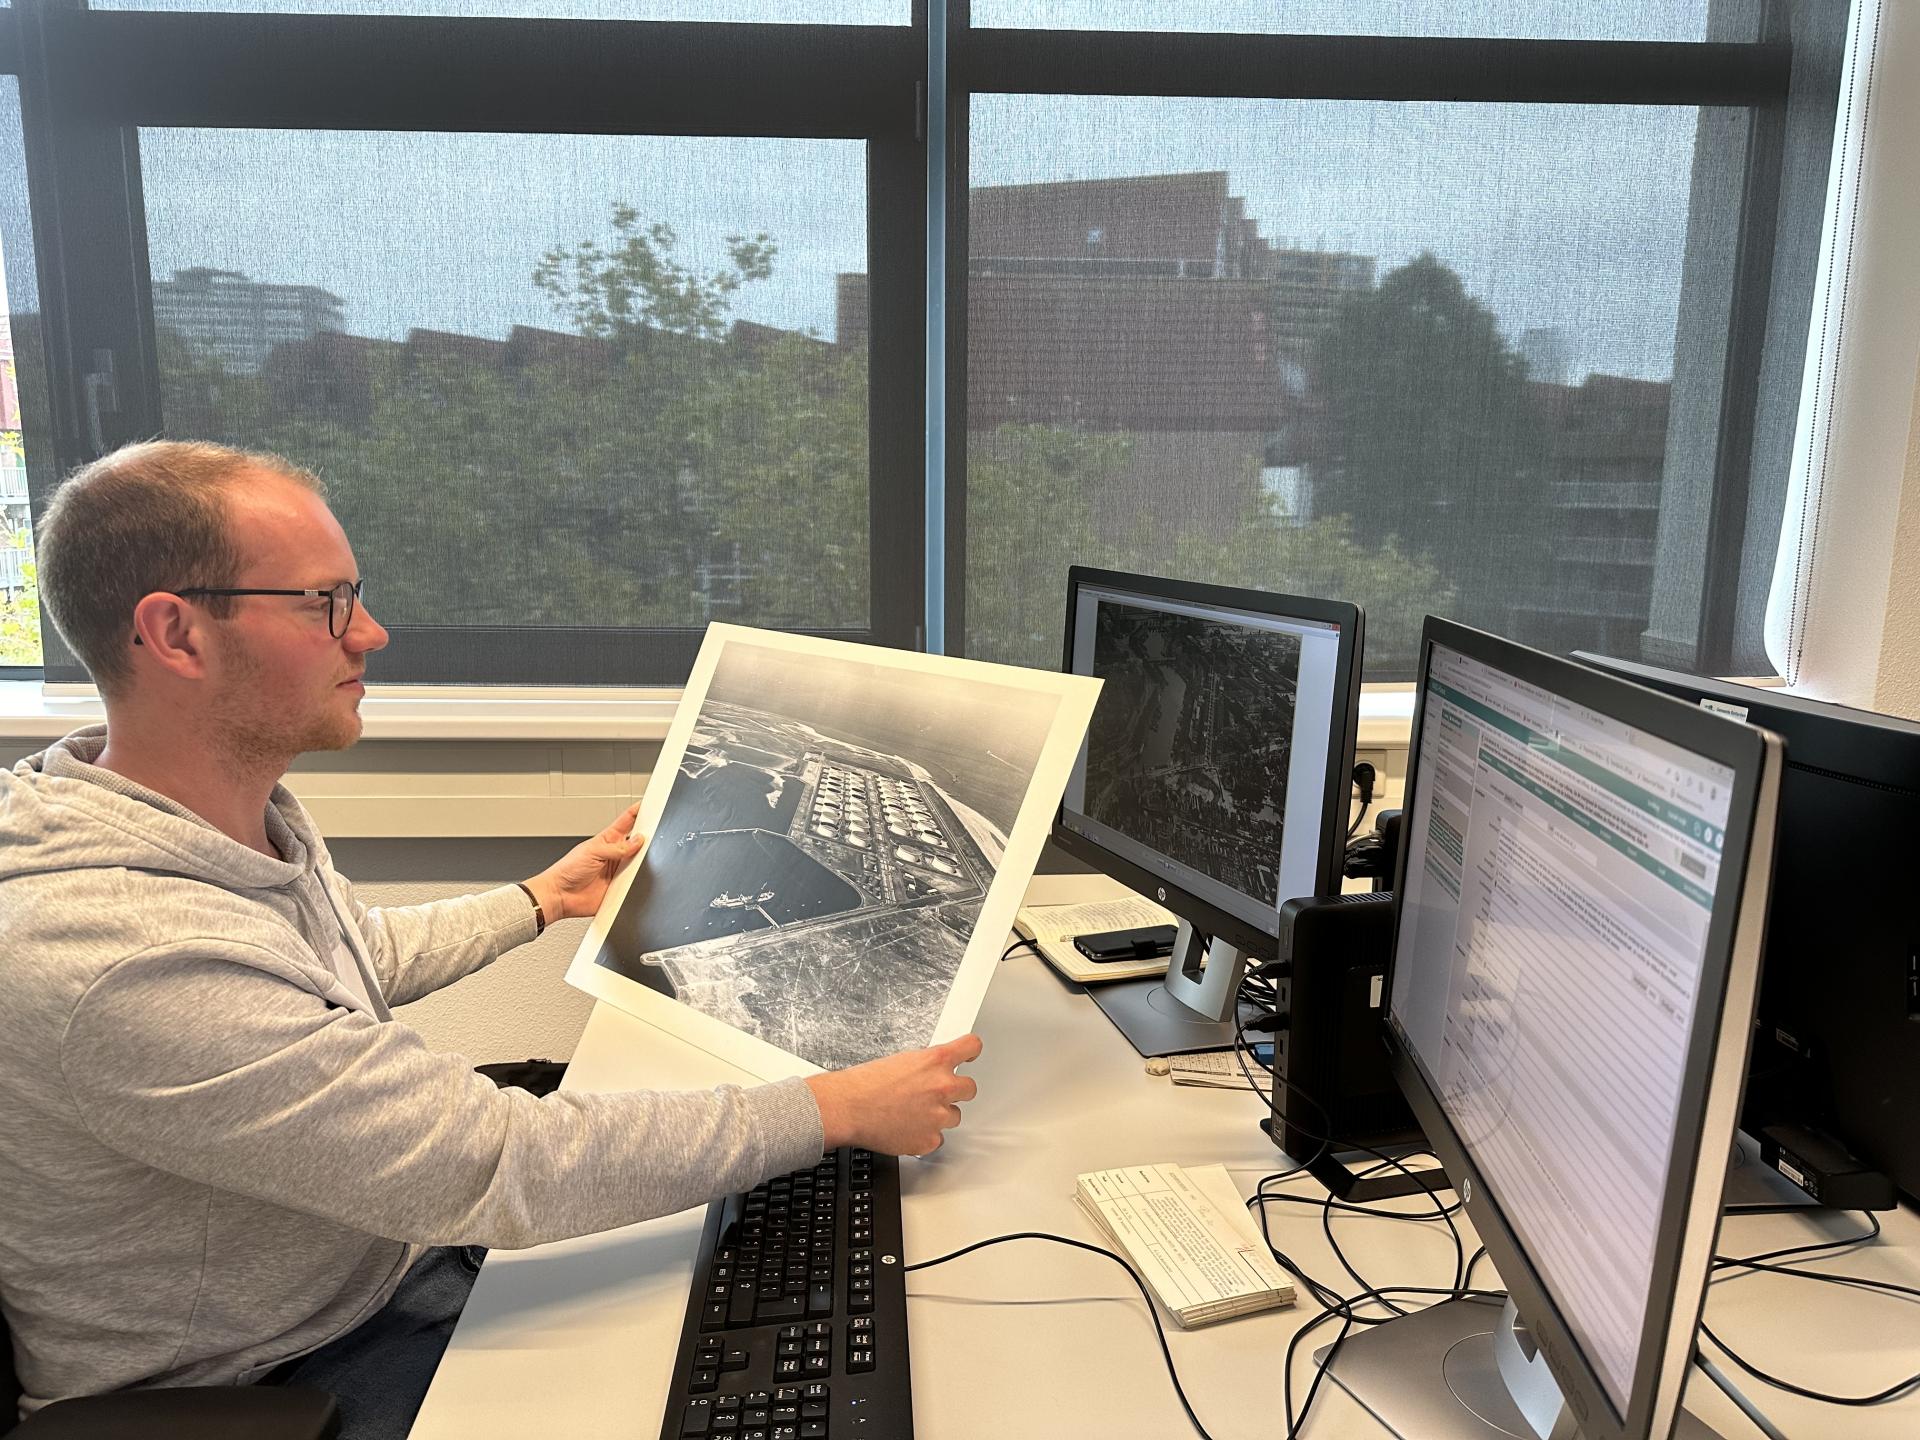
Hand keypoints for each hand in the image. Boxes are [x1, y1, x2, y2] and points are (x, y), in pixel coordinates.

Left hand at [524, 802, 645, 923]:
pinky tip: (636, 878)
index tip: (648, 804)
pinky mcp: (620, 887)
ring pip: (639, 862)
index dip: (637, 811)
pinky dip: (638, 881)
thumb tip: (637, 841)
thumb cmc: (567, 870)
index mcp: (607, 839)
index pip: (627, 821)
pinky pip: (635, 883)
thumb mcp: (593, 851)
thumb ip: (617, 847)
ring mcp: (618, 870)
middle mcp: (615, 854)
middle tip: (650, 836)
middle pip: (638, 841)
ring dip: (642, 861)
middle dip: (646, 837)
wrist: (560, 895)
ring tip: (640, 860)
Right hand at [805, 1035, 982, 1156]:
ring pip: (954, 1116)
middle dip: (956, 1091)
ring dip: (939, 1115)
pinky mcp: (929, 1140)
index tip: (970, 1055)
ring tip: (913, 1113)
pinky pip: (937, 1138)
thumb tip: (933, 1072)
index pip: (971, 1047)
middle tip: (936, 1094)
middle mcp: (942, 1086)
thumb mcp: (900, 1061)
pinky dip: (925, 1136)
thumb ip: (925, 1066)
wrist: (848, 1108)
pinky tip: (907, 1128)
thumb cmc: (864, 1084)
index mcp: (935, 1061)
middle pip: (970, 1088)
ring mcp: (938, 1115)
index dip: (971, 1051)